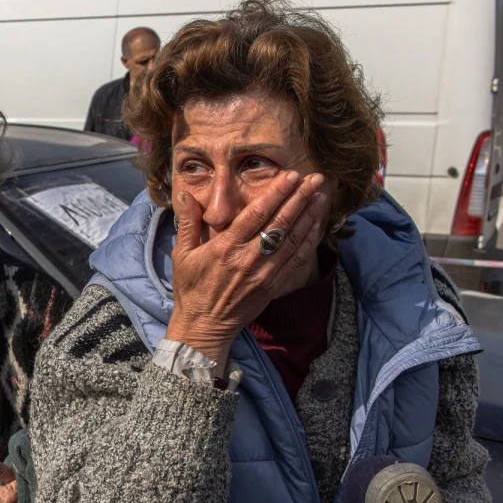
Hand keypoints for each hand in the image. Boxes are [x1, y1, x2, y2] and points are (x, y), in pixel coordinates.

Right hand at [164, 172, 328, 366]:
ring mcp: (264, 274)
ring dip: (308, 216)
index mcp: (226, 247)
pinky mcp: (273, 286)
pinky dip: (307, 241)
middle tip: (315, 179)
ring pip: (292, 239)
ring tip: (320, 196)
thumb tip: (185, 194)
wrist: (204, 325)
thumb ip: (187, 222)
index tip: (290, 176)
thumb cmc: (191, 289)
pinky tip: (316, 225)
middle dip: (299, 198)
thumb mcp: (182, 254)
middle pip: (280, 223)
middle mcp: (248, 259)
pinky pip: (295, 260)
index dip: (276, 193)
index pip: (256, 214)